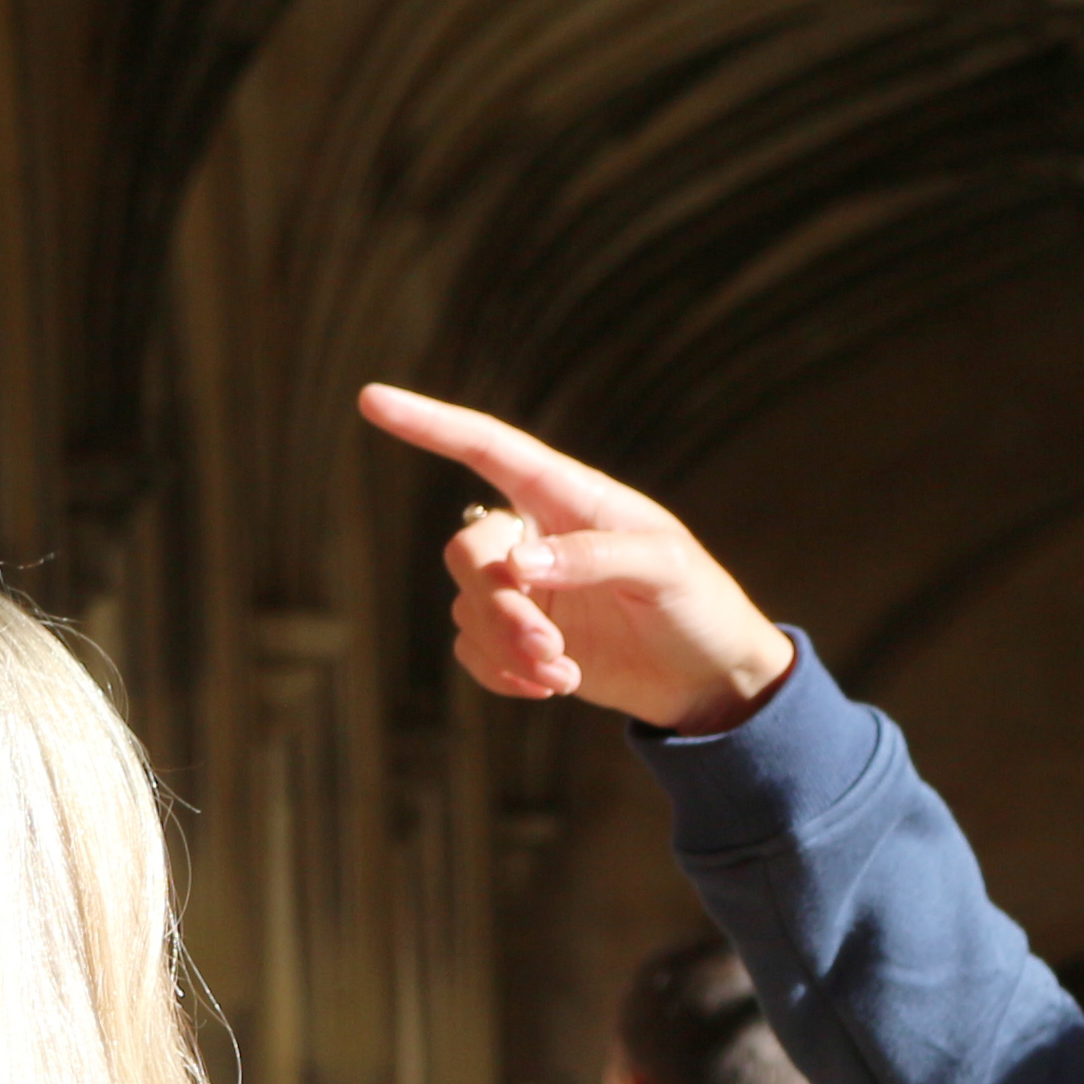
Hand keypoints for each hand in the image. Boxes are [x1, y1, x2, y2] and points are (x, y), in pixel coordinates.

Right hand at [355, 385, 798, 736]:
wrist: (711, 678)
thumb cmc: (699, 604)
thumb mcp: (663, 568)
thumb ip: (592, 555)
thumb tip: (518, 563)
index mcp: (569, 494)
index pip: (487, 447)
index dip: (429, 423)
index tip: (372, 399)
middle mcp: (535, 533)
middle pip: (467, 551)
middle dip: (497, 604)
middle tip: (549, 645)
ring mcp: (525, 590)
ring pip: (467, 608)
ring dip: (507, 648)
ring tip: (563, 670)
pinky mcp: (520, 641)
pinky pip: (471, 651)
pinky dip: (500, 673)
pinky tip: (549, 684)